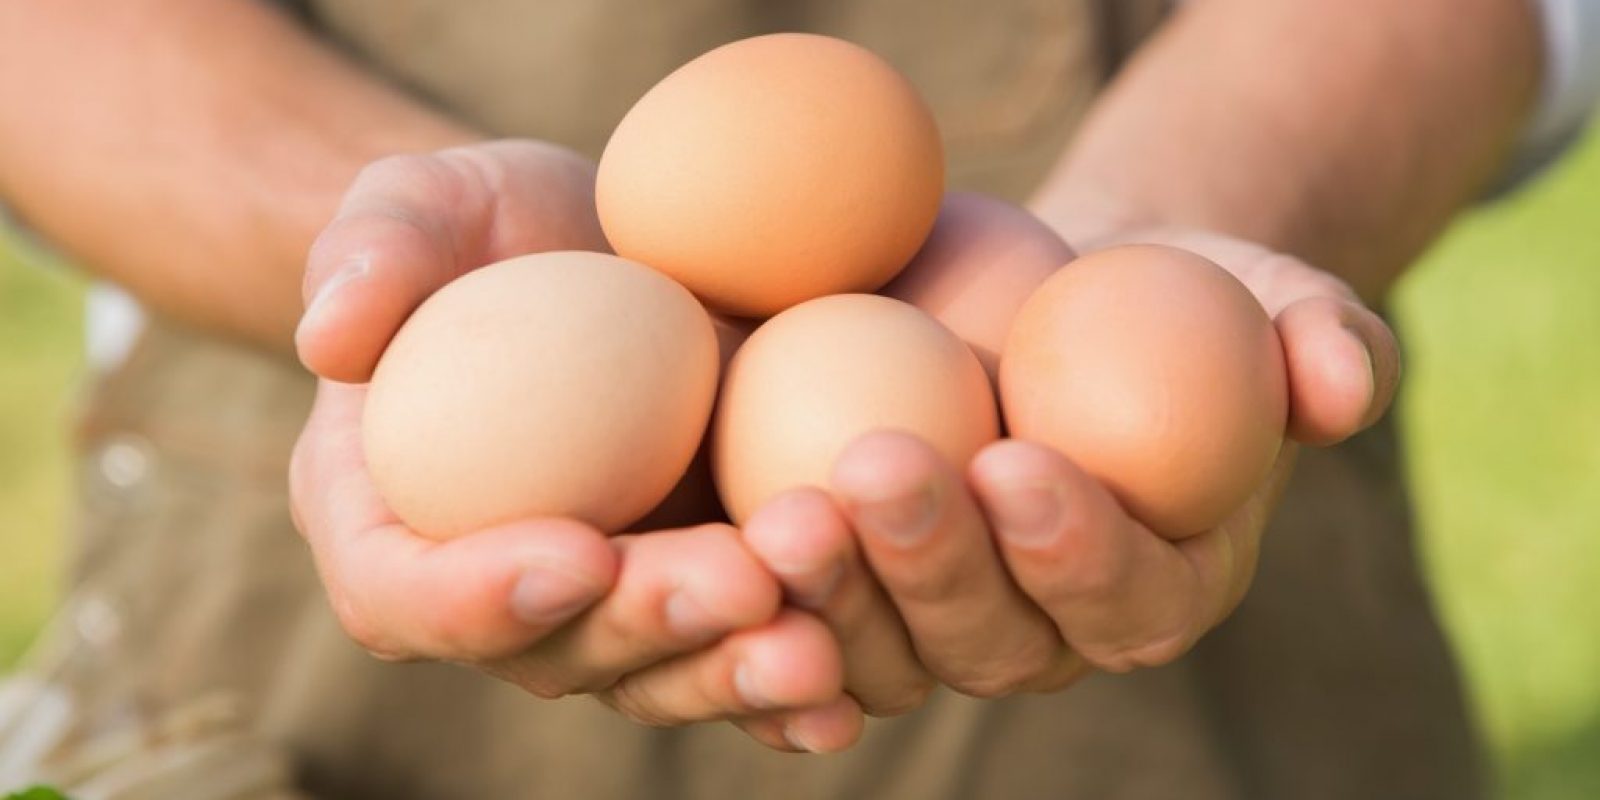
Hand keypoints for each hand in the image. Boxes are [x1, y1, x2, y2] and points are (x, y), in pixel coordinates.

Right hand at [290, 141, 860, 751]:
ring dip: (737, 669)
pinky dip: (792, 682)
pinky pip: (737, 653)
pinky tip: (852, 682)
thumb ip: (372, 251)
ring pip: (661, 673)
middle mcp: (495, 593)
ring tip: (818, 645)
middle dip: (649, 631)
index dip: (481, 597)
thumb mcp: (420, 204)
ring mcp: (606, 605)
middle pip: (558, 652)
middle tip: (739, 584)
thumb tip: (331, 334)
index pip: (406, 593)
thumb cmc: (485, 231)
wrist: (595, 252)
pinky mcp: (695, 594)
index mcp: (390, 525)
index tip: (576, 550)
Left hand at [739, 227, 1399, 712]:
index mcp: (1158, 586)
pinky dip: (767, 623)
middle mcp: (1047, 635)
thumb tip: (1344, 383)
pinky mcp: (859, 599)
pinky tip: (719, 563)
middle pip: (992, 641)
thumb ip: (1325, 339)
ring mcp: (942, 629)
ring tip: (782, 509)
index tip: (1020, 462)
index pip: (1127, 597)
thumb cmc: (1174, 295)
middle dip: (933, 566)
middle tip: (876, 468)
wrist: (1055, 296)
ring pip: (887, 653)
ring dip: (833, 594)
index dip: (1077, 548)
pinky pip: (809, 637)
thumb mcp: (1266, 294)